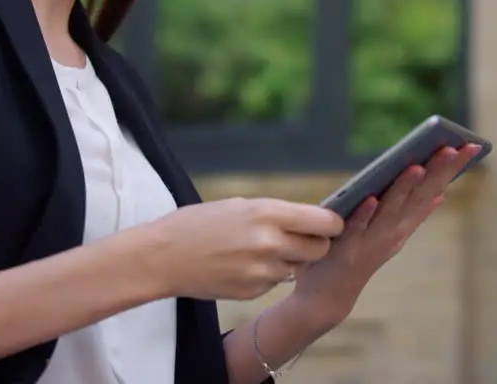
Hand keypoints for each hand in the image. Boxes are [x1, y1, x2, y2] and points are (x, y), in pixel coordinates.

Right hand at [143, 197, 344, 300]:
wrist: (163, 257)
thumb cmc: (198, 224)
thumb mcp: (239, 205)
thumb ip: (276, 213)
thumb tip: (308, 218)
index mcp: (268, 213)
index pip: (324, 222)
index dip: (333, 223)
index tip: (332, 223)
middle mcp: (270, 243)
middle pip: (320, 249)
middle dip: (316, 244)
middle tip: (303, 238)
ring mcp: (263, 271)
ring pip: (297, 267)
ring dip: (289, 259)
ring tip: (261, 249)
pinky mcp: (254, 291)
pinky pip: (275, 281)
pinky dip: (268, 274)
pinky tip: (244, 264)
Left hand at [289, 143, 482, 324]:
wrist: (330, 295)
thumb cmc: (360, 255)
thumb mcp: (392, 234)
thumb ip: (413, 215)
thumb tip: (441, 193)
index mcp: (404, 225)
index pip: (433, 190)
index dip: (451, 169)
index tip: (470, 146)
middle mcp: (394, 233)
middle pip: (418, 198)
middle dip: (437, 172)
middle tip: (454, 148)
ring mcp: (371, 241)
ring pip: (390, 211)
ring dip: (404, 189)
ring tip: (417, 166)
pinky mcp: (345, 248)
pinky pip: (355, 227)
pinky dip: (365, 214)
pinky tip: (372, 198)